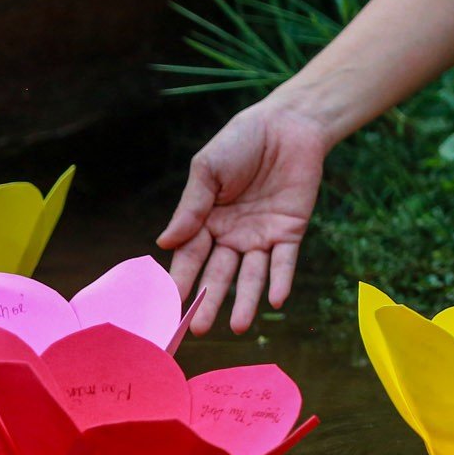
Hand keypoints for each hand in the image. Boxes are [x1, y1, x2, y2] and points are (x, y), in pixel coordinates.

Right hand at [158, 100, 331, 334]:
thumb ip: (191, 206)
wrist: (287, 124)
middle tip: (198, 330)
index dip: (179, 282)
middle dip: (208, 301)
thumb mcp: (208, 168)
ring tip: (236, 327)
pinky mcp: (290, 231)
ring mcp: (260, 235)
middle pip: (217, 274)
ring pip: (250, 275)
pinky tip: (276, 300)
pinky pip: (284, 261)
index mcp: (205, 221)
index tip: (166, 309)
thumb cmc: (241, 141)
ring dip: (245, 301)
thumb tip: (163, 244)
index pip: (189, 258)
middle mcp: (231, 235)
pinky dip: (281, 280)